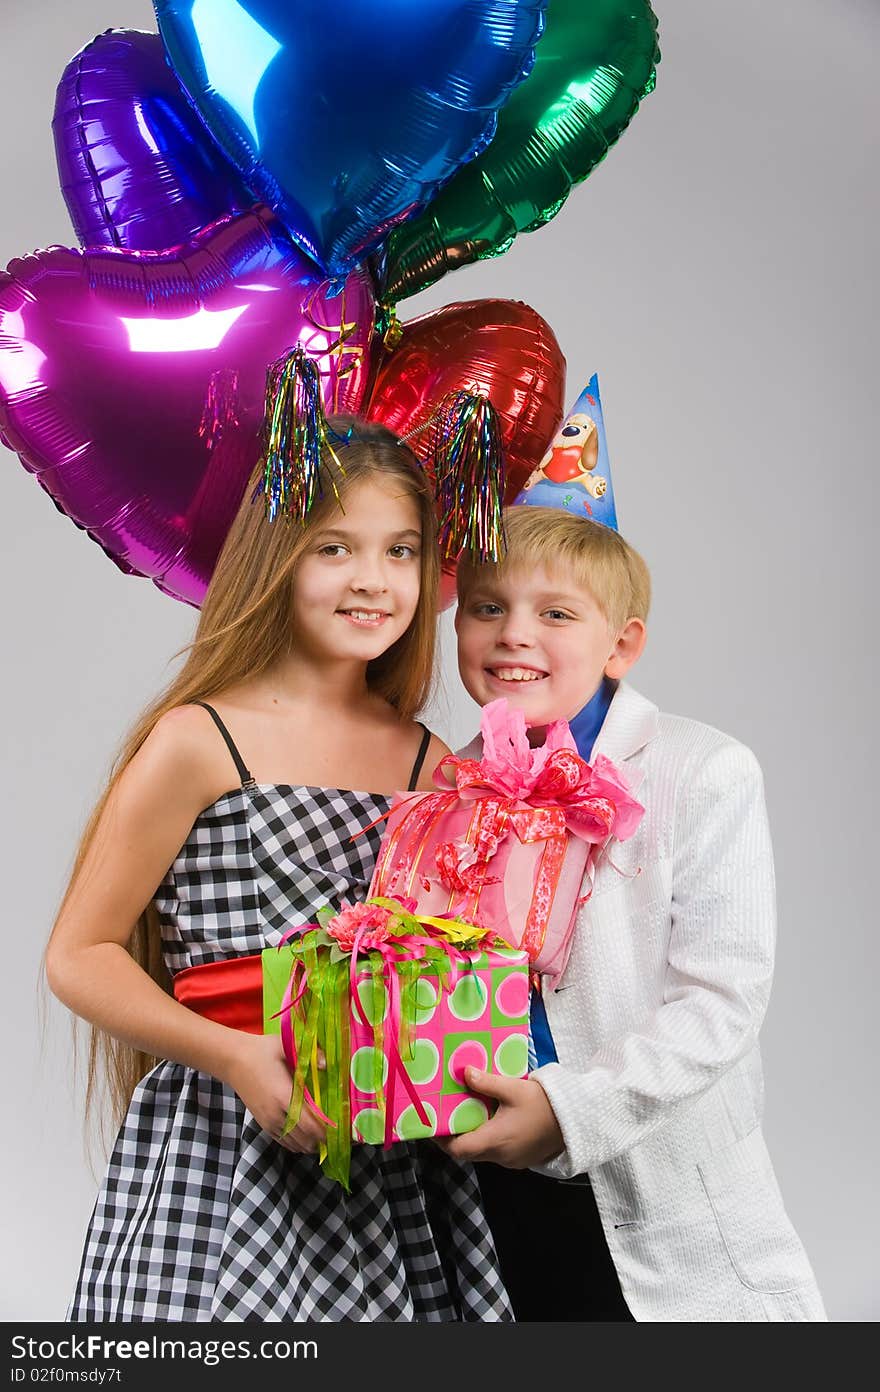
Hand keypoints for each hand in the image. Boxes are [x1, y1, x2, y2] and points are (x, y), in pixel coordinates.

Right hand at [223, 1032, 327, 1154]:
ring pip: (293, 1143)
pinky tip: (306, 1141)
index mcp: (284, 1096)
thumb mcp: (284, 1046)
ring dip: (310, 1144)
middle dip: (321, 1140)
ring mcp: (268, 1121)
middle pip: (304, 1138)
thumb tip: (328, 1064)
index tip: (340, 1129)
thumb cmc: (261, 1051)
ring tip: (325, 1141)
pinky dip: (296, 1144)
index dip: (326, 1131)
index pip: (309, 1123)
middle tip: (337, 1137)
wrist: (233, 1060)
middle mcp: (276, 1113)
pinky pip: (282, 1141)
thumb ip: (308, 1054)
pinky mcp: (262, 1123)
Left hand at [435, 1066, 564, 1168]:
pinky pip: (496, 1152)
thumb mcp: (514, 1088)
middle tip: (447, 1113)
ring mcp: (511, 1160)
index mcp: (495, 1140)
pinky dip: (488, 1139)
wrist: (576, 1121)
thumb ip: (487, 1082)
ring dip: (472, 1136)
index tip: (433, 1123)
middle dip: (455, 1136)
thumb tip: (464, 1072)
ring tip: (467, 1113)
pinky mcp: (521, 1159)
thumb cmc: (544, 1104)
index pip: (458, 1149)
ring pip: (482, 1153)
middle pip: (467, 1152)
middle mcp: (500, 1155)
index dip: (441, 1139)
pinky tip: (490, 1119)